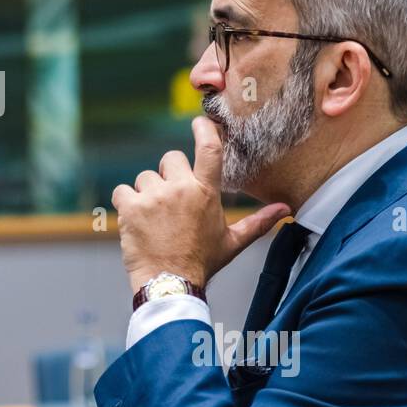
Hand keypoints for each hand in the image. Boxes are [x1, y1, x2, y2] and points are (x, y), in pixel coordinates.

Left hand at [111, 116, 290, 292]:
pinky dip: (125, 203)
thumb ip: (258, 222)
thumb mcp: (232, 242)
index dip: (204, 129)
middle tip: (171, 200)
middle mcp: (180, 189)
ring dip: (147, 193)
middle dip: (169, 174)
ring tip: (154, 218)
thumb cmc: (202, 263)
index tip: (199, 121)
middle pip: (170, 158)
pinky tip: (135, 220)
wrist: (171, 284)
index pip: (209, 149)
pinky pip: (122, 191)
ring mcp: (154, 197)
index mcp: (206, 193)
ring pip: (145, 177)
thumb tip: (285, 210)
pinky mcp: (131, 207)